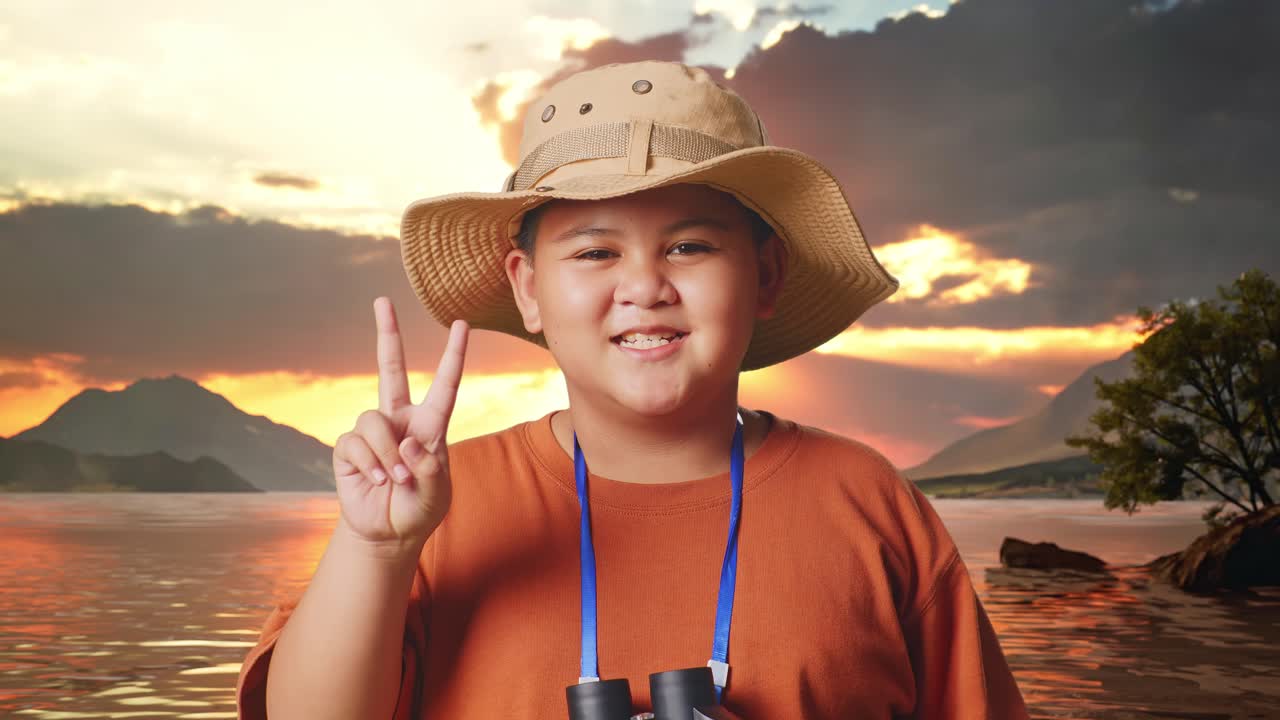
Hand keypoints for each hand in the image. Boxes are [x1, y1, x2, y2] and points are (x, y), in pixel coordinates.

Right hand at [332, 297, 468, 546]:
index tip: (462, 324)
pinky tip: (376, 482)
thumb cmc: (420, 510)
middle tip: (382, 300)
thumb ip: (429, 470)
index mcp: (431, 425)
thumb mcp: (437, 494)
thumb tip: (408, 443)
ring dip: (385, 453)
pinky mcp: (349, 449)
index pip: (445, 384)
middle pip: (391, 369)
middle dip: (387, 334)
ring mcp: (373, 433)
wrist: (388, 533)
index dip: (453, 354)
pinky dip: (368, 464)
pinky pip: (355, 443)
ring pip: (372, 420)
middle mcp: (400, 420)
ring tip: (395, 480)